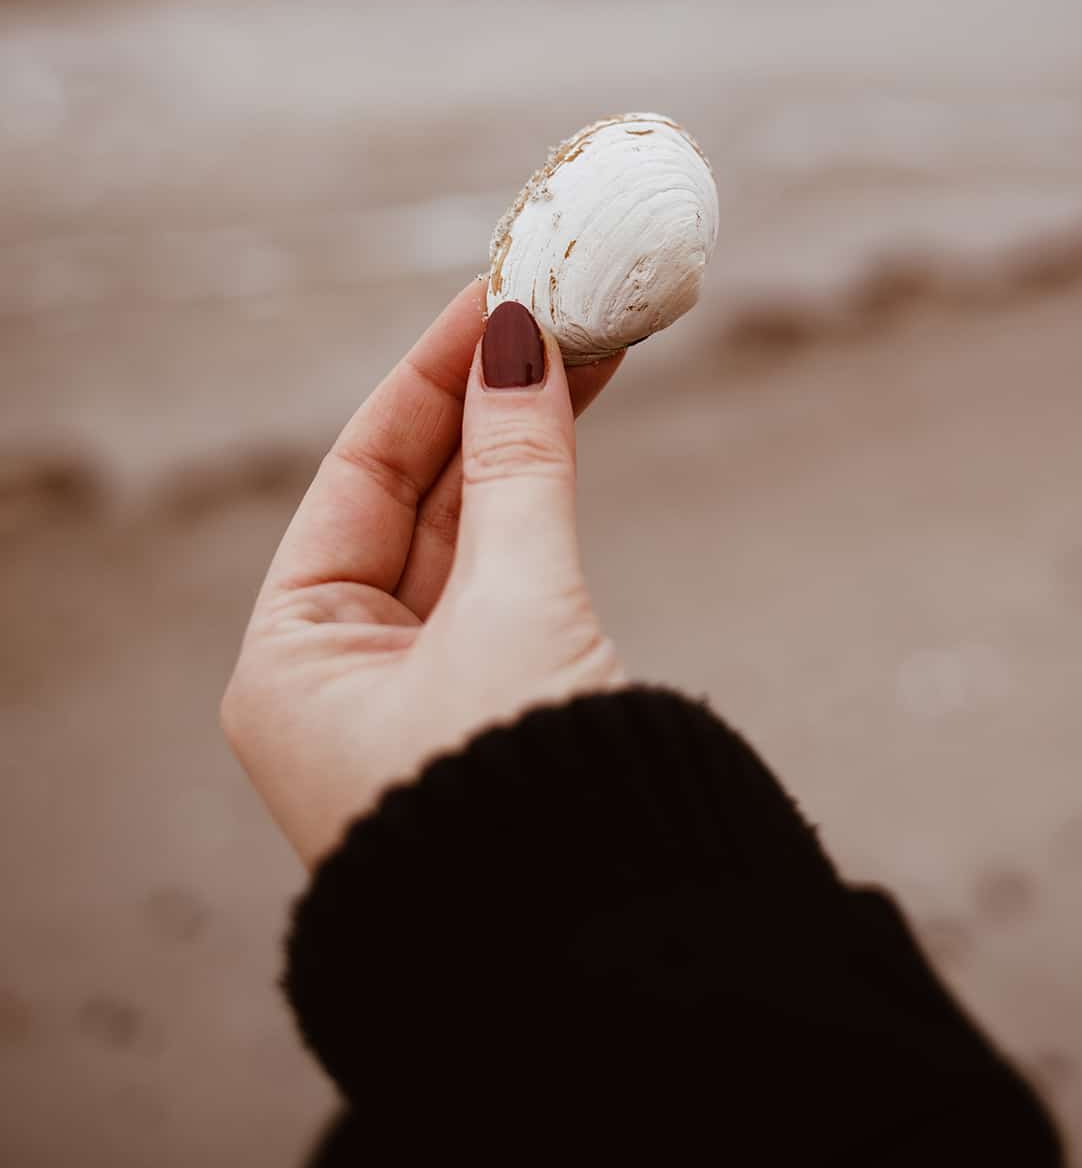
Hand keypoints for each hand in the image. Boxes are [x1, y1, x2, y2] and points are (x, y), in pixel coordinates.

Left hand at [221, 283, 624, 866]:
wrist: (609, 969)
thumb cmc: (526, 803)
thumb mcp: (519, 612)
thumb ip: (520, 468)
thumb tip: (521, 335)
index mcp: (294, 661)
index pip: (359, 473)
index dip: (434, 373)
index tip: (500, 290)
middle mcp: (341, 674)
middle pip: (415, 494)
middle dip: (490, 397)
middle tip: (560, 302)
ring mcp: (419, 694)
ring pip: (472, 530)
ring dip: (527, 438)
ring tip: (590, 340)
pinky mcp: (489, 711)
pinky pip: (508, 576)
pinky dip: (545, 502)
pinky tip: (577, 424)